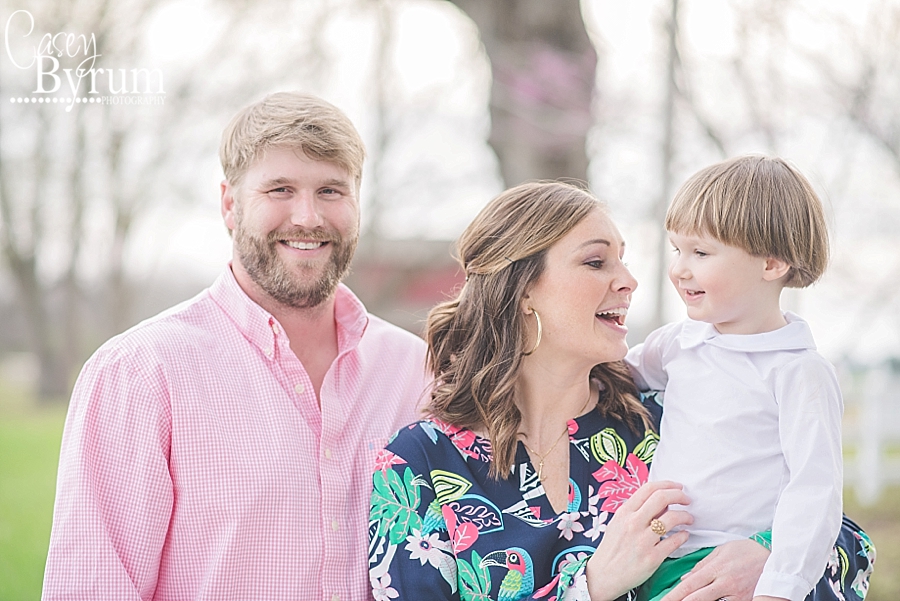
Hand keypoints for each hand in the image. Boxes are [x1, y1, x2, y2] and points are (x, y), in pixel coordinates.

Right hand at [585, 481, 691, 600]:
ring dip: (685, 516)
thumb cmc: (612, 549)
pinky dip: (683, 536)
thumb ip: (637, 512)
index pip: (648, 488)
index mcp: (624, 512)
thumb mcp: (618, 524)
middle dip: (680, 496)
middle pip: (662, 498)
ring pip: (672, 518)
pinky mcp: (652, 558)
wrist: (603, 576)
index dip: (667, 484)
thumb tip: (661, 504)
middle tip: (687, 500)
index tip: (678, 488)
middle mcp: (633, 523)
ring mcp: (642, 541)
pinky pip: (674, 541)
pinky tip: (684, 535)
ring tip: (688, 519)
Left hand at [659, 538, 769, 600]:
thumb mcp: (722, 550)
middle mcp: (724, 584)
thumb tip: (686, 578)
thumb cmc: (748, 551)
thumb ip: (703, 565)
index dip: (674, 595)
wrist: (776, 558)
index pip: (689, 585)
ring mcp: (735, 595)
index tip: (663, 600)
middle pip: (696, 598)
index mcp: (716, 569)